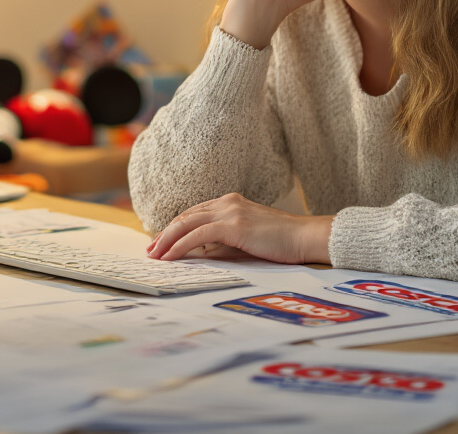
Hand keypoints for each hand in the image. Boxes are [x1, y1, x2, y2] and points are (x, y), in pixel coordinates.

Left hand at [146, 192, 332, 264]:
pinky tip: (171, 256)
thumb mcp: (246, 240)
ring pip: (187, 223)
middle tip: (151, 251)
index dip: (175, 228)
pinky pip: (198, 235)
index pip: (194, 213)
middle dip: (165, 234)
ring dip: (167, 240)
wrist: (305, 237)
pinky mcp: (233, 225)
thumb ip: (223, 243)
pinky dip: (181, 246)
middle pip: (186, 216)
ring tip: (156, 256)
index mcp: (230, 202)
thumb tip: (199, 254)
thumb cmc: (281, 242)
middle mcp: (227, 202)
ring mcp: (230, 211)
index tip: (162, 243)